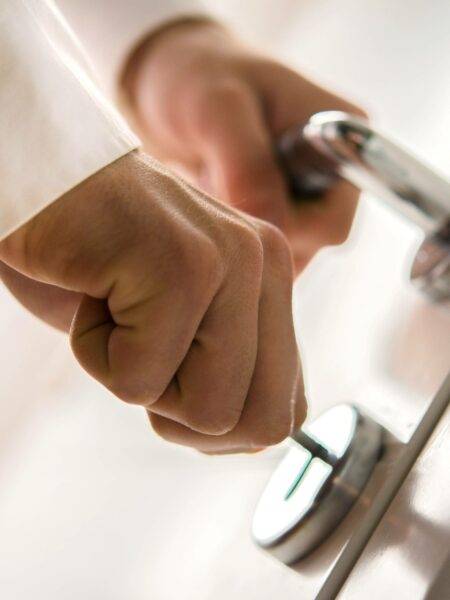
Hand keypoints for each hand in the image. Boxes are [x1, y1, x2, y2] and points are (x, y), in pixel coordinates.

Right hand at [0, 152, 304, 452]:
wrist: (40, 185)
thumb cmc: (99, 258)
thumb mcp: (180, 322)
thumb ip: (229, 369)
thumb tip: (260, 436)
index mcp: (273, 279)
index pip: (289, 408)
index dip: (222, 425)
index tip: (170, 375)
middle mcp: (265, 264)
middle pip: (261, 424)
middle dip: (184, 412)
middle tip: (139, 343)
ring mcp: (228, 261)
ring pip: (207, 412)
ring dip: (138, 378)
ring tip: (115, 306)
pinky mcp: (179, 265)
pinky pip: (139, 380)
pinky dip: (95, 353)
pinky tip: (91, 289)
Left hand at [122, 20, 364, 271]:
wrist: (174, 81)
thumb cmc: (199, 78)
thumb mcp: (218, 109)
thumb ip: (248, 168)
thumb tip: (274, 233)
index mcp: (343, 142)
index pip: (331, 224)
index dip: (283, 230)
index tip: (235, 202)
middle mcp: (332, 176)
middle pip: (307, 244)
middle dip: (255, 227)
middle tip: (214, 182)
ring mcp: (305, 197)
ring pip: (281, 251)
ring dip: (240, 232)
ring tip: (211, 182)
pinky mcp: (278, 209)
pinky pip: (262, 246)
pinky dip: (232, 233)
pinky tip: (212, 195)